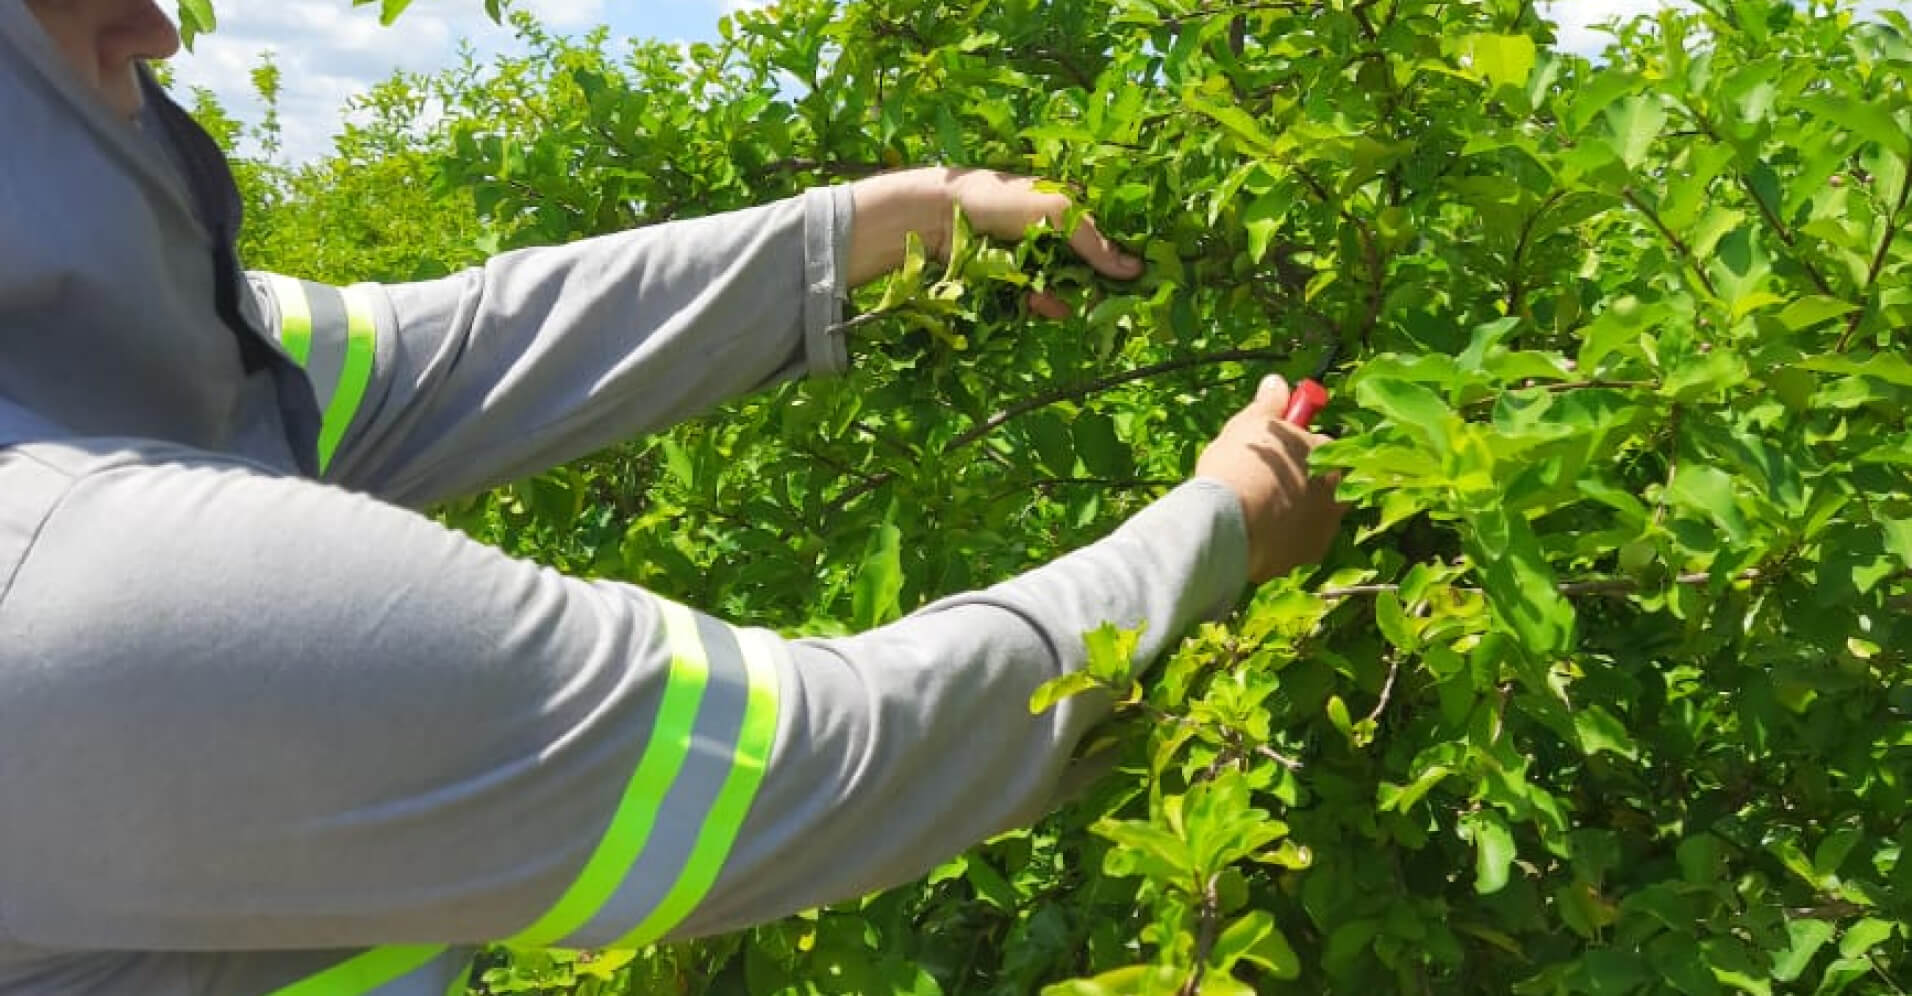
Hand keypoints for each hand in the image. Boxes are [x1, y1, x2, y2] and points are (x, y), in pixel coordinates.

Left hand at [847, 167, 1142, 314]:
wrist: (939, 216)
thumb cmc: (1001, 198)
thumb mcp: (1056, 210)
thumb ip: (1094, 241)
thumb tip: (1134, 270)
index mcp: (1066, 208)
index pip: (1104, 236)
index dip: (1120, 257)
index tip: (1137, 279)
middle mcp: (1052, 233)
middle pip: (1088, 266)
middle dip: (1096, 284)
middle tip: (1111, 303)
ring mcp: (1031, 257)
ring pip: (1063, 286)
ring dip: (1067, 296)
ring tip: (1067, 302)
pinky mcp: (1010, 280)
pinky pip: (1036, 299)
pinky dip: (1042, 304)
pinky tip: (1044, 307)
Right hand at [1195, 375, 1346, 582]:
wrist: (1228, 523)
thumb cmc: (1242, 465)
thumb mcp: (1251, 424)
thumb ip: (1270, 404)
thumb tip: (1276, 383)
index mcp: (1331, 458)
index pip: (1326, 447)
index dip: (1300, 447)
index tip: (1278, 449)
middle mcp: (1338, 497)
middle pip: (1324, 486)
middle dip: (1303, 483)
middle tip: (1267, 481)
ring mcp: (1324, 532)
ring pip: (1310, 518)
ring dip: (1292, 514)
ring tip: (1256, 510)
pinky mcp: (1304, 560)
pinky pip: (1295, 546)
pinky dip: (1280, 541)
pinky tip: (1255, 534)